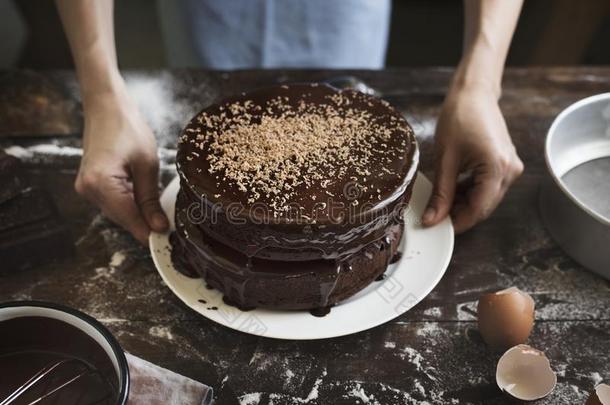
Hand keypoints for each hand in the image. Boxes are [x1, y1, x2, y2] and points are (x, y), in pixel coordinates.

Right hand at [75, 90, 167, 243]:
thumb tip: (158, 227)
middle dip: (145, 223)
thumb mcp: (147, 165)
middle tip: (170, 227)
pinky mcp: (89, 184)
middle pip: (123, 218)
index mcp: (101, 184)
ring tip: (160, 210)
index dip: (149, 232)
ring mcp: (85, 187)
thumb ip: (150, 200)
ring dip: (138, 213)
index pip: (129, 219)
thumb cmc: (127, 128)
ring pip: (118, 212)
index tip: (168, 242)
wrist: (107, 106)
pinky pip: (113, 202)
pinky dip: (129, 203)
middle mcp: (88, 190)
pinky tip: (144, 198)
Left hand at [422, 85, 522, 232]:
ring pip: (486, 198)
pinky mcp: (506, 163)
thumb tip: (432, 219)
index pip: (478, 209)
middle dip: (459, 213)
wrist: (473, 93)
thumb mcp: (445, 159)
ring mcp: (511, 167)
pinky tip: (454, 189)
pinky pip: (489, 186)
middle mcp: (510, 170)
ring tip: (441, 200)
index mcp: (497, 167)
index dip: (457, 222)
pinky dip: (471, 191)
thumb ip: (441, 193)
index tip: (437, 228)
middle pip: (484, 206)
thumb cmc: (459, 117)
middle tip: (435, 215)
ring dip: (464, 203)